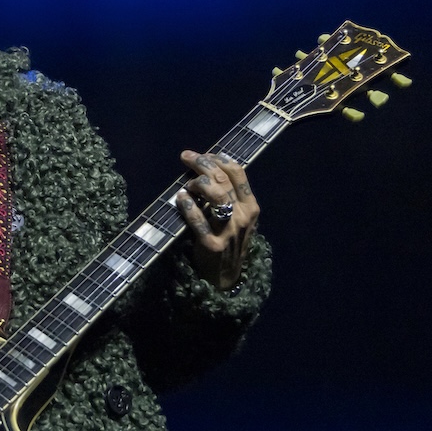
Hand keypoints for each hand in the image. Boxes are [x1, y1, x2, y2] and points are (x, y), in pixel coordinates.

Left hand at [175, 150, 259, 290]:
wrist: (225, 276)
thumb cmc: (228, 241)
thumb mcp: (237, 218)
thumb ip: (229, 196)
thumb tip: (207, 168)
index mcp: (251, 206)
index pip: (238, 172)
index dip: (218, 158)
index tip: (202, 154)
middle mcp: (243, 216)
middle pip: (224, 179)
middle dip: (202, 163)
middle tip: (186, 157)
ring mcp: (229, 231)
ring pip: (217, 195)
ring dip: (198, 183)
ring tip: (186, 184)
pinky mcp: (212, 244)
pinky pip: (198, 220)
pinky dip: (188, 206)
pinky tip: (180, 198)